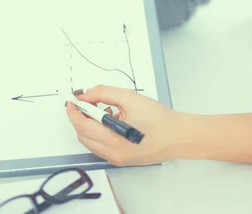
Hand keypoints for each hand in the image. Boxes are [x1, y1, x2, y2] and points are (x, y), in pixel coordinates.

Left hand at [66, 85, 189, 166]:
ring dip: (92, 124)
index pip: (81, 125)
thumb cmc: (160, 120)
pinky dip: (101, 132)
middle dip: (81, 116)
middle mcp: (112, 154)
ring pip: (92, 141)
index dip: (74, 110)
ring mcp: (117, 158)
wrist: (179, 136)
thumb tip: (88, 93)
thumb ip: (105, 93)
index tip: (72, 99)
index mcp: (113, 140)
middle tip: (88, 101)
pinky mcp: (123, 158)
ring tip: (107, 109)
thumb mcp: (130, 98)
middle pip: (83, 134)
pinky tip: (115, 119)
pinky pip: (102, 145)